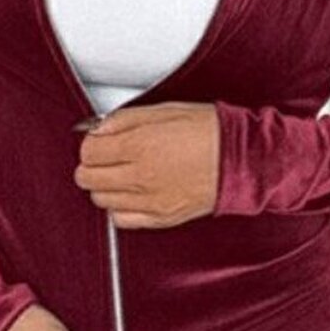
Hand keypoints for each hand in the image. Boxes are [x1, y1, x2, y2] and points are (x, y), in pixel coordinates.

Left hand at [73, 102, 219, 226]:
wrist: (240, 160)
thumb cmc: (209, 132)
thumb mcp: (164, 110)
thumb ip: (124, 120)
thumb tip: (97, 128)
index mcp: (139, 145)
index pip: (89, 151)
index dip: (91, 144)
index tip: (99, 141)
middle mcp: (140, 176)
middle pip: (88, 178)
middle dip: (92, 165)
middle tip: (105, 157)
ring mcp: (149, 201)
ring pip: (101, 200)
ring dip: (104, 186)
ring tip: (120, 174)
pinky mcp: (160, 218)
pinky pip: (121, 220)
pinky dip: (119, 208)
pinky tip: (130, 194)